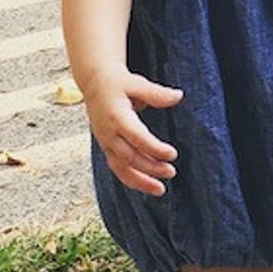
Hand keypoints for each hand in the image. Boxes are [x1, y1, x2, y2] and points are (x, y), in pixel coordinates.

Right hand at [84, 71, 183, 195]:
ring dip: (140, 181)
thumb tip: (178, 96)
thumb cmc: (118, 82)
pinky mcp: (106, 147)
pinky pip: (117, 168)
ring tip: (160, 189)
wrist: (94, 83)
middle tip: (171, 172)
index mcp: (116, 116)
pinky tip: (147, 186)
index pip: (137, 137)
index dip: (154, 148)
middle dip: (150, 168)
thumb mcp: (137, 83)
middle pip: (129, 157)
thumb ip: (156, 93)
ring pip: (120, 168)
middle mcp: (108, 133)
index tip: (172, 154)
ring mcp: (105, 142)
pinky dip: (131, 179)